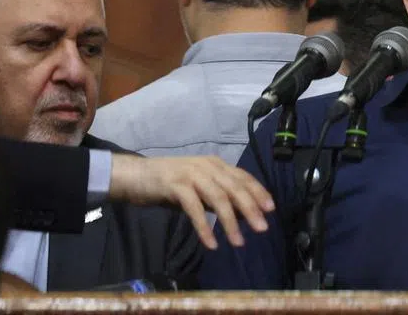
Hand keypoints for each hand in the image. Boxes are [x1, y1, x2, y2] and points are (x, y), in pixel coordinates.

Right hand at [110, 154, 273, 249]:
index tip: (271, 209)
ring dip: (230, 222)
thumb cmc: (169, 183)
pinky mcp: (176, 185)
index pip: (243, 177)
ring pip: (218, 198)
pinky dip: (204, 227)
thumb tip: (243, 213)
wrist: (136, 175)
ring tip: (239, 242)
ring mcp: (192, 174)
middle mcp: (208, 166)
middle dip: (251, 209)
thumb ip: (218, 197)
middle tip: (263, 228)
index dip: (259, 192)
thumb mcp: (199, 188)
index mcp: (216, 164)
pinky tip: (212, 243)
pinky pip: (195, 208)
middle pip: (235, 188)